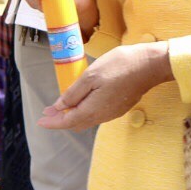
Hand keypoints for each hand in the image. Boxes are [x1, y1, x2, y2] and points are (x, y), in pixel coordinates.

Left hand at [38, 41, 172, 131]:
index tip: (41, 120)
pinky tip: (83, 101)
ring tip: (62, 106)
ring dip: (73, 115)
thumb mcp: (91, 76)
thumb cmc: (120, 66)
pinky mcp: (120, 107)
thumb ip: (74, 93)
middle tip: (49, 112)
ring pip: (87, 120)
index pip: (68, 121)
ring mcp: (113, 112)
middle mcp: (102, 116)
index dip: (53, 122)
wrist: (149, 65)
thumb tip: (60, 107)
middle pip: (77, 123)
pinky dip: (85, 111)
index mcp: (93, 109)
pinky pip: (97, 114)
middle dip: (61, 119)